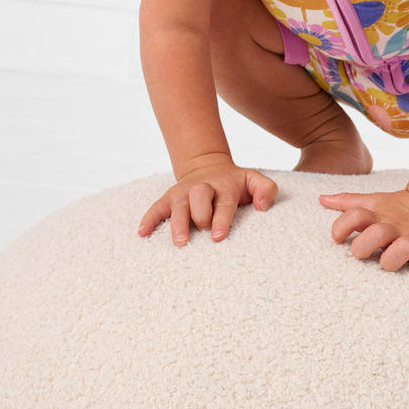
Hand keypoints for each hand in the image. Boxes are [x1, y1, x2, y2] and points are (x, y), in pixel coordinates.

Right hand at [138, 156, 276, 245]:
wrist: (209, 167)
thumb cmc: (235, 183)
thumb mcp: (254, 180)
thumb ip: (266, 190)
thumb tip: (263, 207)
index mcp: (225, 185)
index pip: (224, 202)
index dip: (221, 218)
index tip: (218, 236)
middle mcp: (203, 187)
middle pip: (198, 198)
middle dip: (199, 216)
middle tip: (201, 233)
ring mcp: (184, 192)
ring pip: (177, 204)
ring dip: (177, 223)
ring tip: (179, 242)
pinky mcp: (169, 197)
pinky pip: (156, 207)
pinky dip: (149, 218)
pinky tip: (142, 233)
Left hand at [319, 187, 408, 277]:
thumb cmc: (397, 209)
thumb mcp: (373, 202)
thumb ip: (347, 202)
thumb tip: (321, 198)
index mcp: (378, 215)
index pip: (354, 216)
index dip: (340, 228)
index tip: (338, 239)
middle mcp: (395, 226)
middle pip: (375, 235)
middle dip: (364, 247)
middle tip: (364, 253)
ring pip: (403, 249)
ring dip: (392, 259)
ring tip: (390, 261)